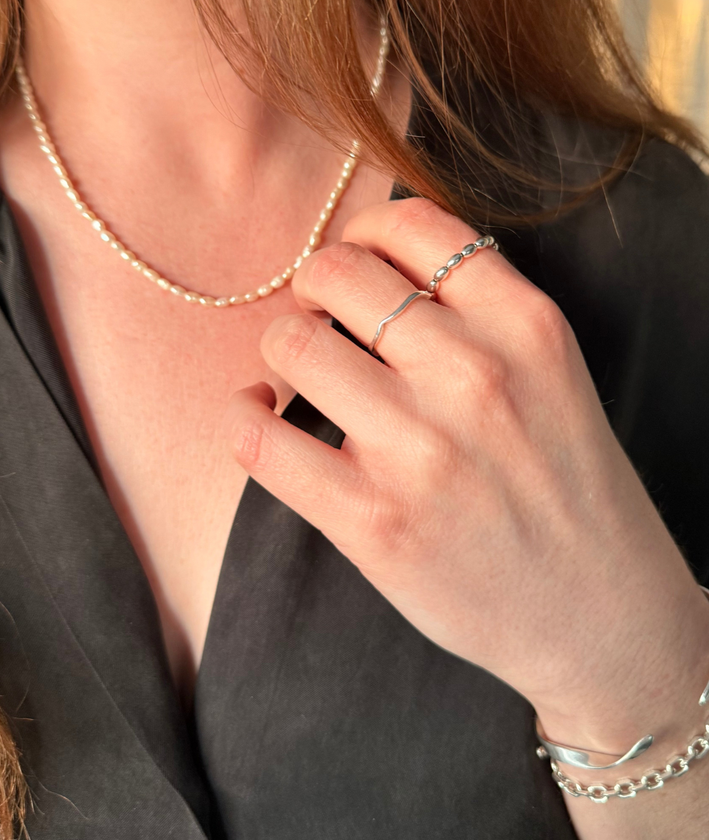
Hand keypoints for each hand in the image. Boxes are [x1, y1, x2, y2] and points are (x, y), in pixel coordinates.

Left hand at [227, 197, 708, 752]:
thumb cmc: (566, 489)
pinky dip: (241, 417)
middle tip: (315, 320)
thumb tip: (369, 262)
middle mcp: (474, 374)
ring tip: (294, 379)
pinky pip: (260, 438)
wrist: (598, 613)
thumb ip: (480, 313)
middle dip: (310, 289)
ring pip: (292, 345)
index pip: (412, 226)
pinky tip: (257, 418)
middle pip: (337, 275)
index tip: (353, 265)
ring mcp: (420, 449)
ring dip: (278, 352)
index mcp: (525, 326)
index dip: (362, 234)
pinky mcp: (372, 520)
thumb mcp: (552, 374)